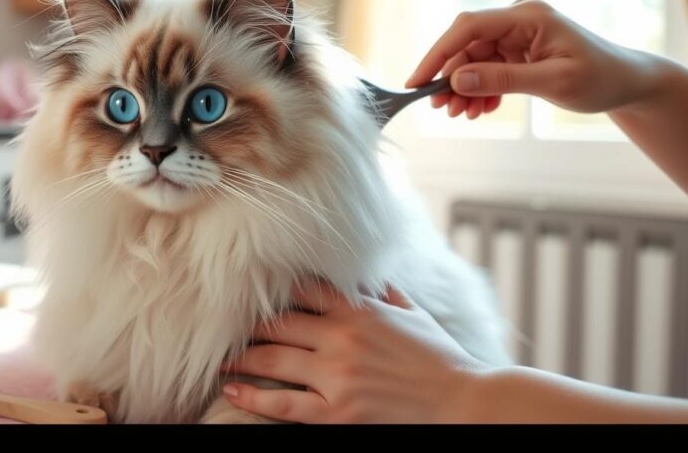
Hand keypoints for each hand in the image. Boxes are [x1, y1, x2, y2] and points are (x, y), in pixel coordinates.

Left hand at [220, 280, 489, 422]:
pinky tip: (232, 390)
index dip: (275, 290)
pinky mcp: (337, 411)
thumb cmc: (441, 359)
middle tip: (226, 328)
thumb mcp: (414, 314)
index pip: (304, 289)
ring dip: (240, 358)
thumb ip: (384, 294)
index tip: (251, 290)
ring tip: (222, 360)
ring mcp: (337, 375)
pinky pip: (282, 402)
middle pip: (278, 322)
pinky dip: (252, 395)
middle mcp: (343, 337)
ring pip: (272, 358)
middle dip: (248, 325)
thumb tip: (366, 276)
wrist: (465, 404)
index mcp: (361, 309)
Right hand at [406, 0, 669, 118]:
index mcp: (528, 16)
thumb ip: (502, 79)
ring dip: (463, 88)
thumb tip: (456, 79)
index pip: (468, 27)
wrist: (625, 83)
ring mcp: (516, 34)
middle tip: (441, 109)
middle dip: (450, 79)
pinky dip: (479, 90)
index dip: (438, 53)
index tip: (417, 82)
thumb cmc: (599, 78)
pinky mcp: (515, 49)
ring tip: (462, 115)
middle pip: (466, 46)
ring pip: (472, 60)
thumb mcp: (552, 82)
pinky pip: (485, 68)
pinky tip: (480, 109)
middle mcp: (517, 19)